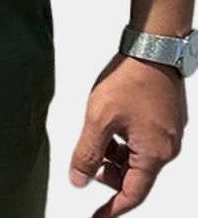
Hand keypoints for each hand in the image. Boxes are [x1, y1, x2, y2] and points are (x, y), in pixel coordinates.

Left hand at [69, 51, 187, 215]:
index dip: (112, 208)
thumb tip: (78, 180)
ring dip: (116, 154)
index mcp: (154, 154)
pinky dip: (125, 140)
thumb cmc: (131, 78)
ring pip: (138, 156)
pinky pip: (144, 140)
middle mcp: (167, 147)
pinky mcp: (167, 118)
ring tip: (97, 136)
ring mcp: (169, 132)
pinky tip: (111, 123)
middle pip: (135, 175)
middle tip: (87, 162)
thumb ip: (87, 152)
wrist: (153, 46)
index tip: (97, 217)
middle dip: (110, 173)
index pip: (132, 194)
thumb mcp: (99, 118)